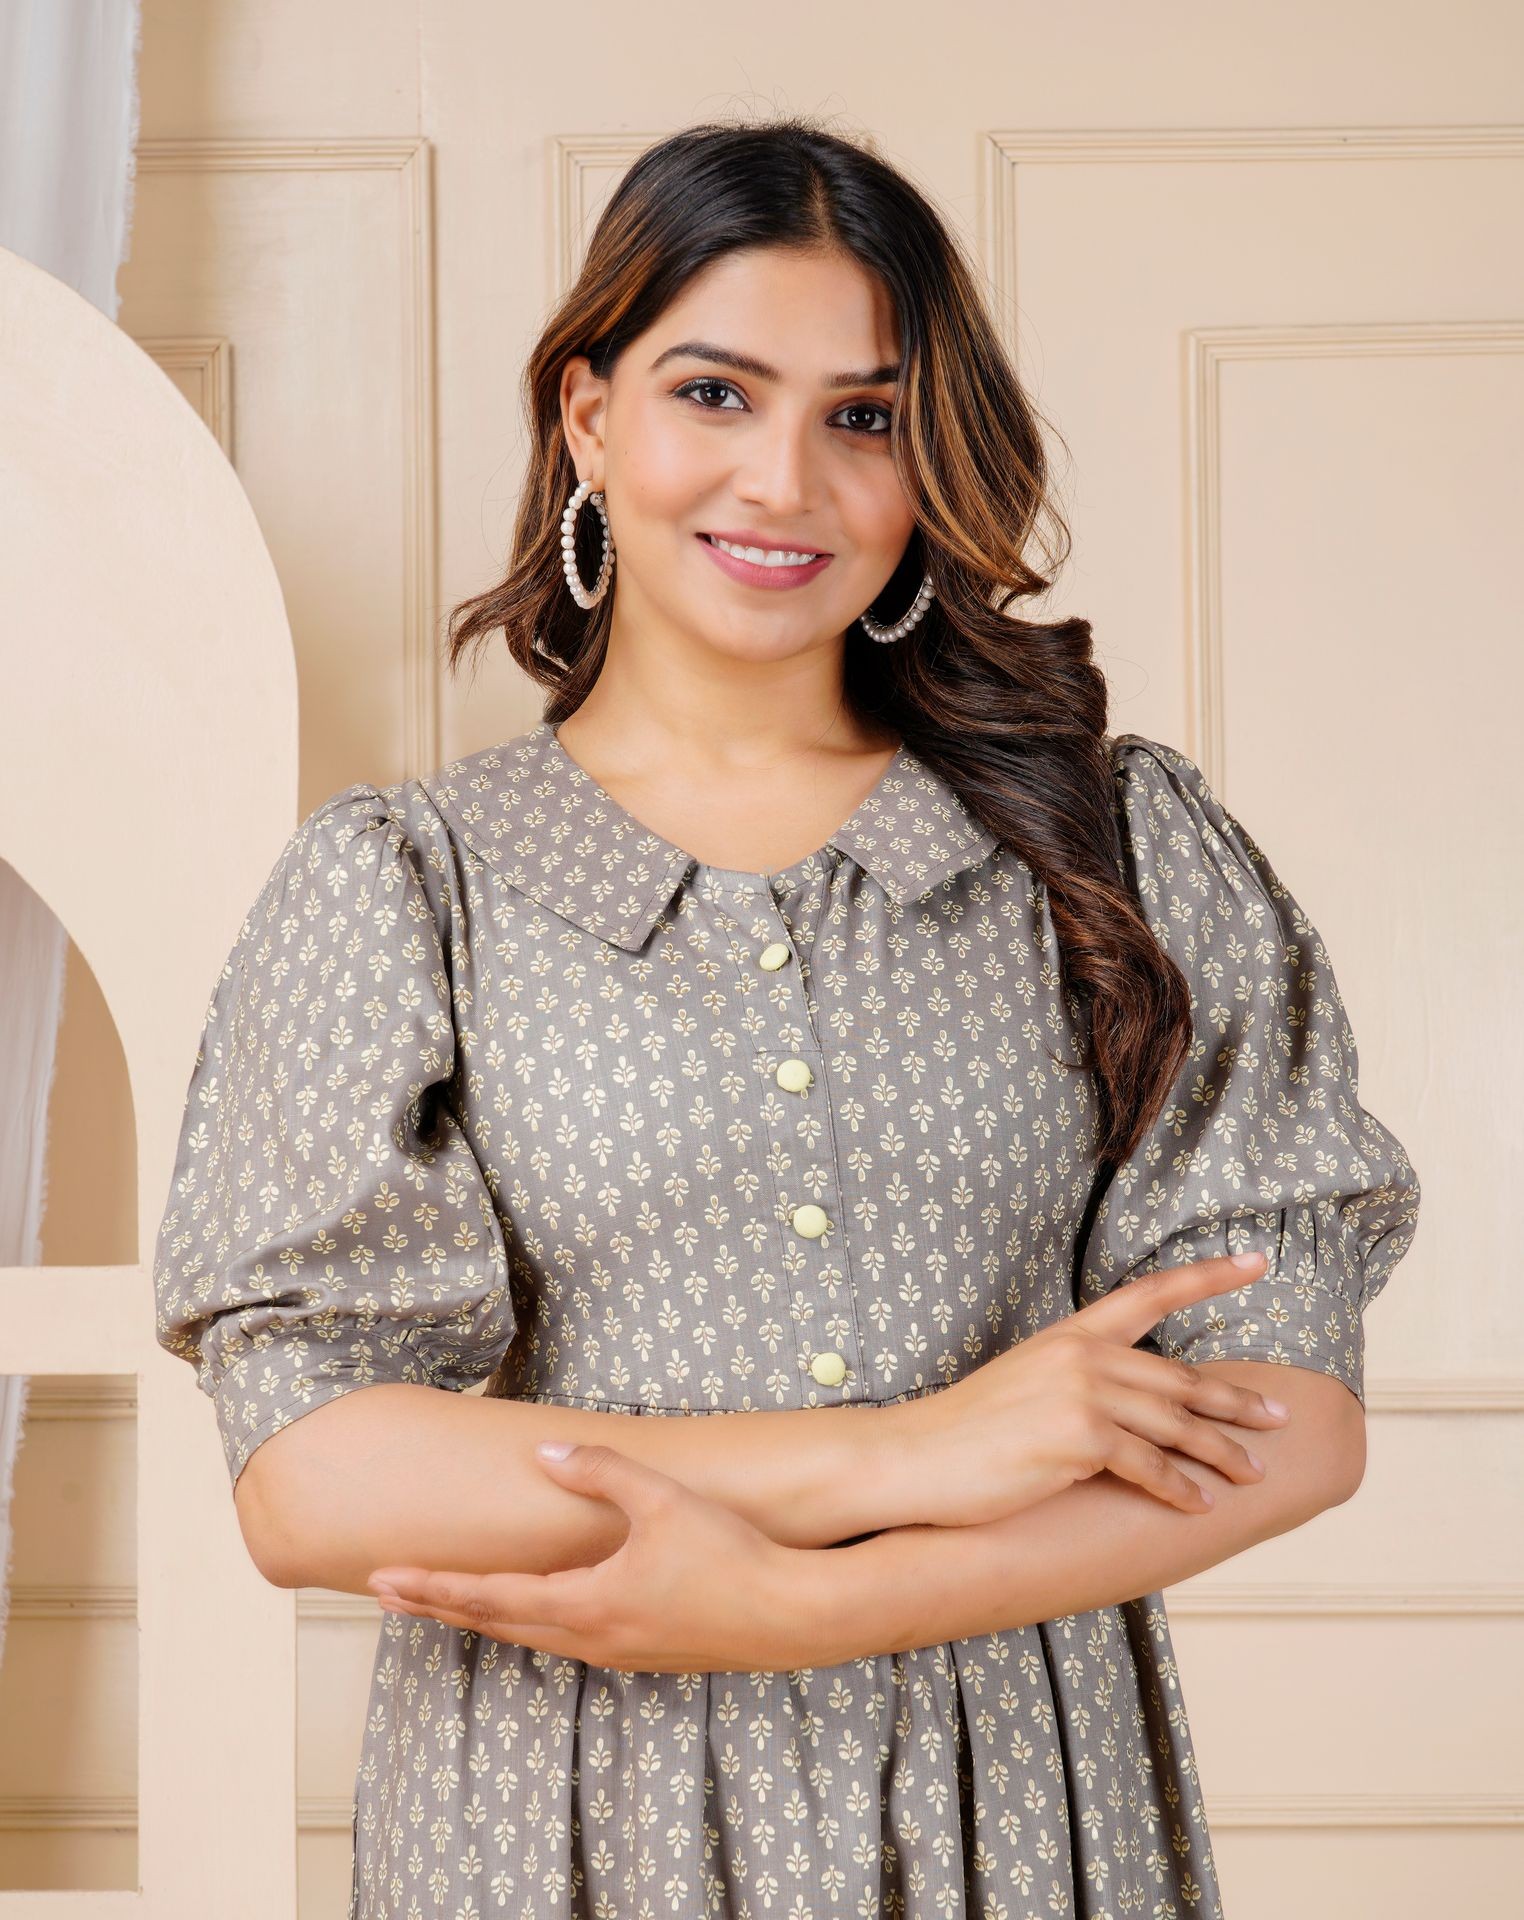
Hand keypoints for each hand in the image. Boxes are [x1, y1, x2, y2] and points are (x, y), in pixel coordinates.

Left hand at [365, 1441, 834, 1672]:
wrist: (793, 1615)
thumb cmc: (731, 1555)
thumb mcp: (662, 1500)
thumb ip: (600, 1472)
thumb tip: (544, 1454)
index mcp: (587, 1602)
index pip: (490, 1595)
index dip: (434, 1585)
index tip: (384, 1578)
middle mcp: (592, 1637)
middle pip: (497, 1622)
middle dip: (440, 1604)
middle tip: (386, 1591)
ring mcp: (618, 1651)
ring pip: (531, 1635)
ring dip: (482, 1615)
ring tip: (444, 1600)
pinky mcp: (644, 1652)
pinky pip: (566, 1639)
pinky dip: (527, 1622)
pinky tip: (531, 1610)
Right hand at [881, 1250, 1291, 1526]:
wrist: (917, 1456)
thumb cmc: (968, 1432)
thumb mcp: (1028, 1385)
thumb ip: (1081, 1383)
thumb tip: (1132, 1407)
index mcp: (1071, 1333)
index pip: (1151, 1293)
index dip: (1209, 1276)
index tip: (1256, 1261)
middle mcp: (1082, 1355)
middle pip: (1178, 1377)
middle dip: (1235, 1400)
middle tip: (1279, 1416)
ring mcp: (1082, 1394)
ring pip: (1175, 1425)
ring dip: (1221, 1453)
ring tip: (1254, 1474)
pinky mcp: (1079, 1438)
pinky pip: (1149, 1467)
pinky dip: (1180, 1490)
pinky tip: (1202, 1506)